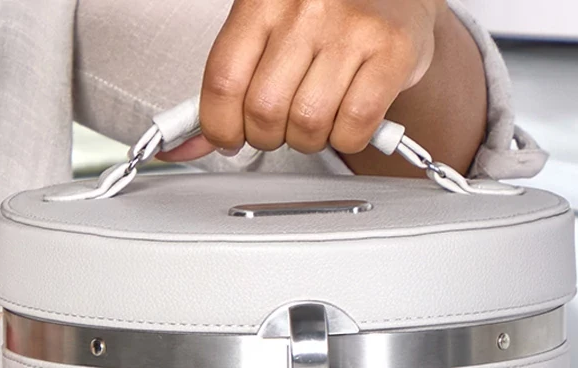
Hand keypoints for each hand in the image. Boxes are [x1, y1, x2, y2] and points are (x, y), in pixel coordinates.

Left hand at [162, 0, 447, 161]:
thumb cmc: (331, 18)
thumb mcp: (269, 34)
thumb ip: (230, 85)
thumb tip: (186, 144)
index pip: (223, 79)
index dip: (219, 125)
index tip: (227, 137)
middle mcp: (305, 6)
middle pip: (264, 109)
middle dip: (267, 136)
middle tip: (279, 128)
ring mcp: (350, 28)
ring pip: (307, 123)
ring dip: (308, 140)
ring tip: (316, 120)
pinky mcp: (391, 52)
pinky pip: (354, 126)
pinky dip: (347, 139)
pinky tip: (347, 121)